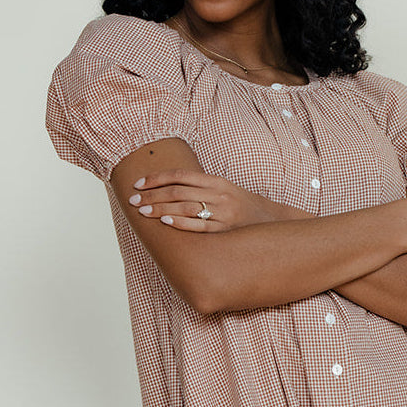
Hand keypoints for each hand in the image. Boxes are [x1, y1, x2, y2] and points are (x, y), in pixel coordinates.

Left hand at [125, 169, 292, 231]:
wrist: (274, 223)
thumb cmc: (244, 208)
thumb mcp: (225, 191)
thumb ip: (202, 188)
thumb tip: (170, 190)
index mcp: (217, 181)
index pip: (181, 175)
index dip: (157, 178)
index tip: (139, 183)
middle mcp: (219, 194)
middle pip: (178, 192)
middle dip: (152, 195)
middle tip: (133, 200)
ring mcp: (223, 213)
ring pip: (185, 208)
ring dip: (161, 210)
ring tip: (142, 211)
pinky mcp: (226, 230)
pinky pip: (200, 227)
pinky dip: (182, 224)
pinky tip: (166, 223)